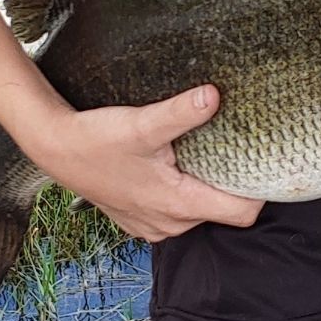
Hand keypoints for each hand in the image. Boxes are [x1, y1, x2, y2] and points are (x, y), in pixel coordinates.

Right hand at [36, 84, 263, 242]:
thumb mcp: (141, 123)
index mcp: (179, 204)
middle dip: (233, 185)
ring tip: (206, 156)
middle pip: (224, 212)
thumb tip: (215, 94)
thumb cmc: (96, 139)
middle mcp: (170, 224)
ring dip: (206, 189)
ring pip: (200, 213)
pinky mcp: (140, 220)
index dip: (260, 192)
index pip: (243, 214)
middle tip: (238, 150)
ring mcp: (153, 226)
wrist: (54, 148)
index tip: (265, 165)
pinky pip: (176, 214)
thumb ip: (181, 112)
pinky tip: (175, 168)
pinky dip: (183, 194)